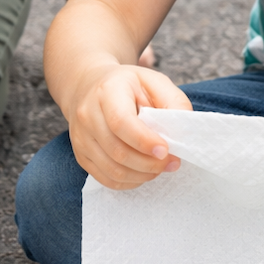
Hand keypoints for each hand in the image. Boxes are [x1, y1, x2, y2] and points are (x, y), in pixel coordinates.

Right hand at [68, 64, 191, 188]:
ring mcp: (80, 137)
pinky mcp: (81, 155)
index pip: (121, 123)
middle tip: (171, 163)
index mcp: (107, 91)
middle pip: (118, 151)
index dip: (145, 142)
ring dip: (142, 175)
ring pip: (113, 170)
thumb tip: (183, 134)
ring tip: (159, 167)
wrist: (89, 86)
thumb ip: (174, 103)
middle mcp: (87, 115)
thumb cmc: (128, 86)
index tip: (166, 151)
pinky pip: (106, 179)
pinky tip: (143, 173)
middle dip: (150, 164)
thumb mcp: (154, 82)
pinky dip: (129, 182)